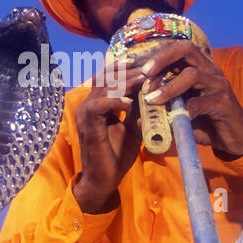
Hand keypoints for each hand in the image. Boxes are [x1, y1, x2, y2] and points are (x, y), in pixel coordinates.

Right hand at [71, 62, 147, 213]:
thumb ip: (139, 110)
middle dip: (129, 70)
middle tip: (150, 66)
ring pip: (104, 88)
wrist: (103, 180)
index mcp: (96, 103)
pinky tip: (131, 102)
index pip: (108, 76)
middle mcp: (88, 104)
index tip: (148, 63)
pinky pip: (99, 106)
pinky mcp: (88, 127)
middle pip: (106, 76)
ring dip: (126, 82)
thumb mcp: (133, 127)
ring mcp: (86, 114)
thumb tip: (156, 92)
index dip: (126, 67)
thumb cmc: (116, 154)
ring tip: (145, 79)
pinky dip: (115, 101)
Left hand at [137, 40, 242, 158]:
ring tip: (153, 100)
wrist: (234, 138)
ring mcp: (219, 84)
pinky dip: (184, 110)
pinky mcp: (224, 102)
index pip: (178, 49)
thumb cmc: (206, 122)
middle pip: (186, 49)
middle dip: (162, 58)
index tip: (142, 71)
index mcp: (200, 67)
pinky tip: (175, 118)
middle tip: (145, 74)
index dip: (158, 56)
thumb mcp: (182, 113)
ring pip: (192, 75)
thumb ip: (163, 110)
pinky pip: (201, 102)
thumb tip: (138, 118)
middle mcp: (210, 70)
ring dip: (168, 87)